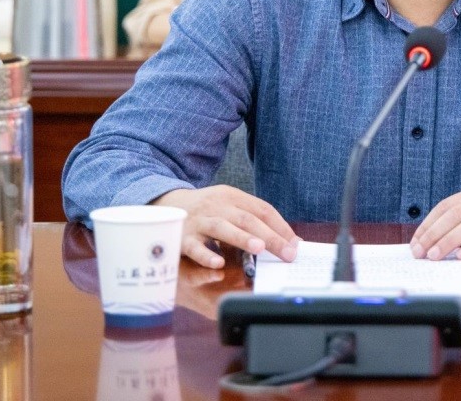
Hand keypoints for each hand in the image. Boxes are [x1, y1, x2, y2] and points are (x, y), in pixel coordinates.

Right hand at [152, 185, 298, 268]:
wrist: (165, 204)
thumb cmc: (207, 210)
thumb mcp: (229, 206)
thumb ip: (254, 220)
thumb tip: (287, 240)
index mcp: (232, 196)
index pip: (262, 209)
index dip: (280, 226)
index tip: (295, 244)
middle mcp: (217, 205)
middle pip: (247, 219)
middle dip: (270, 236)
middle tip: (287, 253)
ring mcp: (199, 221)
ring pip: (222, 228)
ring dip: (242, 238)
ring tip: (260, 248)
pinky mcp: (181, 237)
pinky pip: (194, 247)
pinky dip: (206, 255)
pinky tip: (218, 264)